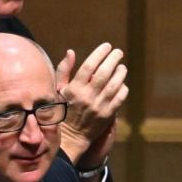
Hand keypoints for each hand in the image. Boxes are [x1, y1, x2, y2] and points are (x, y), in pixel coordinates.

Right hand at [54, 43, 127, 164]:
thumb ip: (64, 70)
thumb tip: (71, 52)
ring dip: (120, 73)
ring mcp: (99, 106)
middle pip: (104, 73)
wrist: (71, 136)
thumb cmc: (63, 109)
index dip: (99, 53)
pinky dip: (123, 88)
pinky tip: (122, 83)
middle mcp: (87, 97)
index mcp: (74, 89)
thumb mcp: (59, 90)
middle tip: (118, 52)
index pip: (89, 66)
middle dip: (113, 59)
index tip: (106, 46)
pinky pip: (120, 98)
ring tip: (121, 67)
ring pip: (114, 85)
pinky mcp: (108, 115)